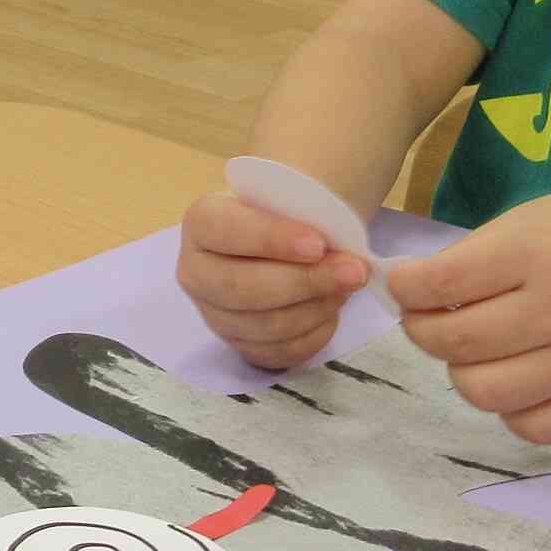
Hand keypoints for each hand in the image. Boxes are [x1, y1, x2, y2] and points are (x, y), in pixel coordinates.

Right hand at [177, 185, 369, 371]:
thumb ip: (309, 212)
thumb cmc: (286, 214)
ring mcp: (214, 315)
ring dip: (317, 307)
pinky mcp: (239, 345)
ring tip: (346, 287)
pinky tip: (331, 311)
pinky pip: (280, 352)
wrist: (284, 240)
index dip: (271, 239)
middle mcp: (196, 272)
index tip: (319, 244)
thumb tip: (342, 250)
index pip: (227, 231)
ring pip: (266, 325)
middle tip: (354, 272)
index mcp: (202, 223)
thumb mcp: (291, 197)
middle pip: (244, 288)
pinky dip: (315, 334)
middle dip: (306, 281)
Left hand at [385, 189, 550, 443]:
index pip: (440, 285)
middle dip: (423, 330)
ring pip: (484, 392)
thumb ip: (474, 256)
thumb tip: (407, 292)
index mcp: (536, 254)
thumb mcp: (535, 219)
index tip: (403, 286)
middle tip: (430, 318)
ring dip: (461, 371)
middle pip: (454, 344)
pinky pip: (531, 427)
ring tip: (475, 349)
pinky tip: (515, 379)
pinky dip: (509, 408)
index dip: (405, 289)